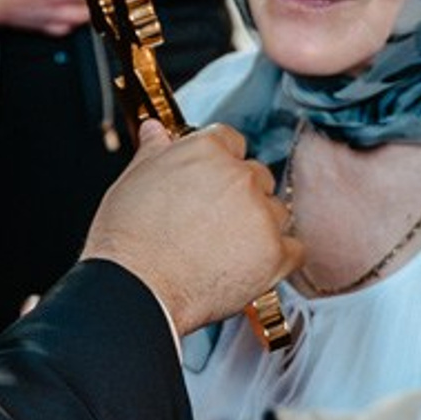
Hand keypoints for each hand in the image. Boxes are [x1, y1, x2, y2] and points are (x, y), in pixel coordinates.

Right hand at [81, 121, 300, 336]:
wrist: (136, 288)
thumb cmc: (127, 240)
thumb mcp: (131, 181)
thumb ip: (154, 151)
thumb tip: (157, 130)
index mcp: (206, 151)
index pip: (231, 141)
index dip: (220, 164)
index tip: (210, 183)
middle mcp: (239, 176)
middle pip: (257, 177)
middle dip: (241, 197)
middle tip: (213, 223)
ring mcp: (261, 214)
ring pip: (277, 212)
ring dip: (260, 227)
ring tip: (226, 250)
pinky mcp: (276, 253)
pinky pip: (293, 249)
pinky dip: (276, 259)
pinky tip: (249, 267)